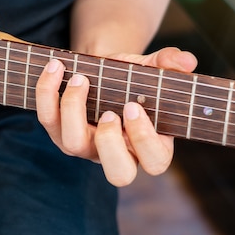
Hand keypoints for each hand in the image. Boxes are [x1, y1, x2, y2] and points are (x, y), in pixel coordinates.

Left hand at [35, 47, 197, 185]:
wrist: (100, 71)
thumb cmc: (131, 78)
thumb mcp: (150, 69)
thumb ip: (168, 63)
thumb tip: (187, 60)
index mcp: (148, 146)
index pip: (154, 161)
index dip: (144, 139)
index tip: (132, 107)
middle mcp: (116, 153)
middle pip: (118, 174)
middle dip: (111, 143)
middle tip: (109, 111)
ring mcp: (85, 146)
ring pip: (73, 144)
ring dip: (73, 109)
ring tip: (81, 79)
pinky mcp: (58, 131)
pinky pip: (47, 119)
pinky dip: (47, 91)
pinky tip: (56, 66)